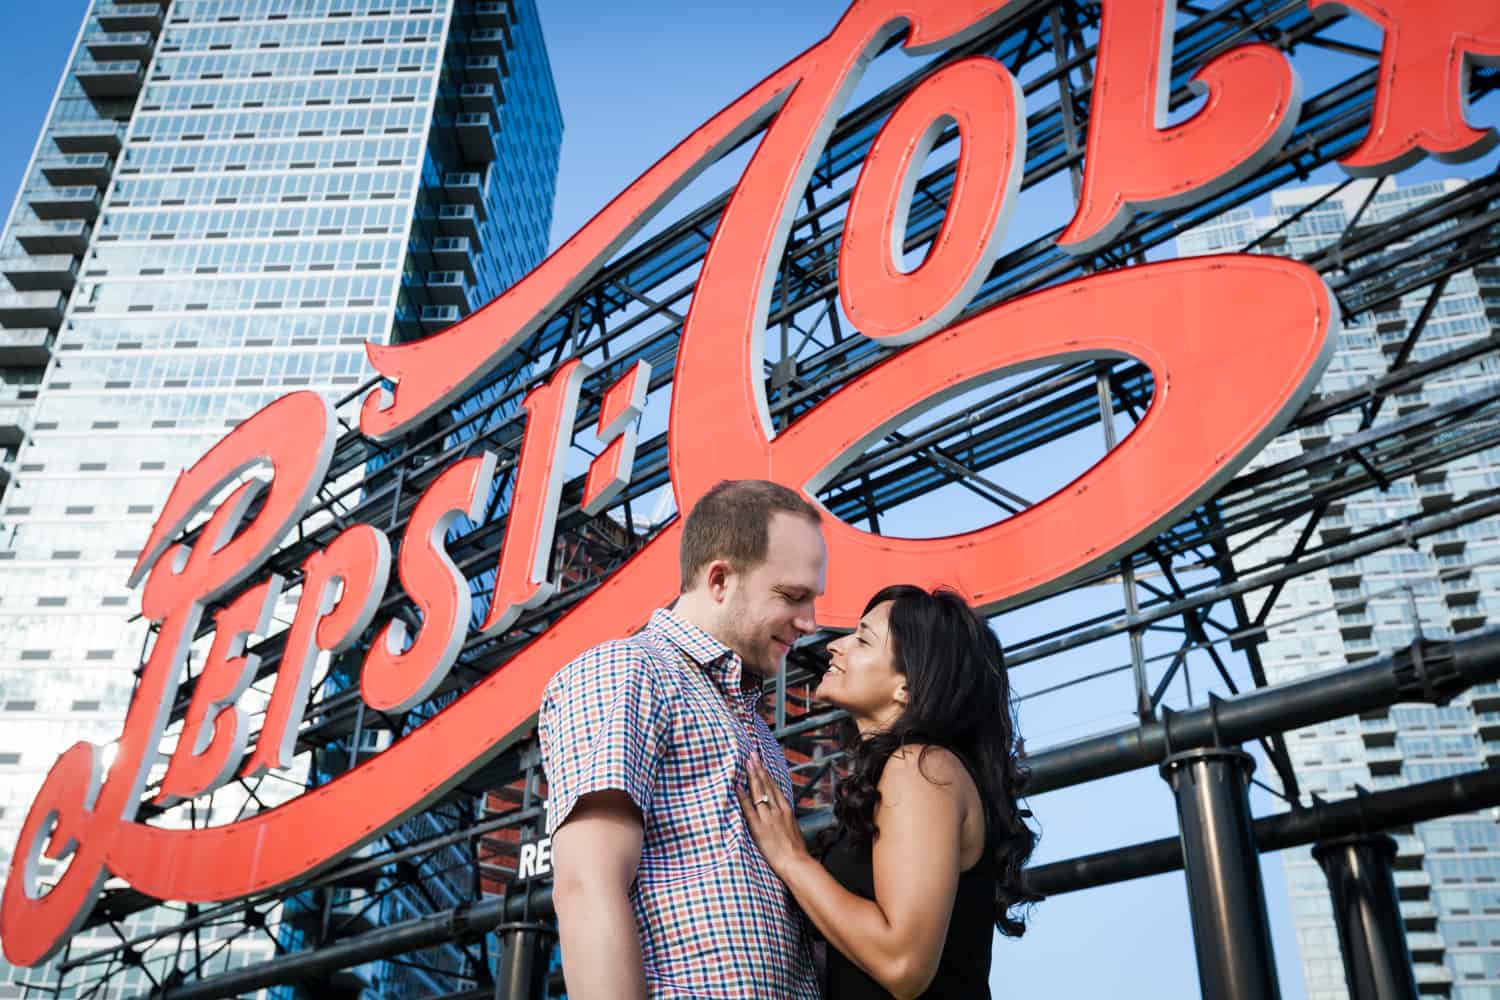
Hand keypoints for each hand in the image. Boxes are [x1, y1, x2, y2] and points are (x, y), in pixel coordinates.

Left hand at [736, 756, 810, 874]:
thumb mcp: (793, 829)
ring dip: (752, 776)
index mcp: (786, 809)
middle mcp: (778, 809)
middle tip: (752, 755)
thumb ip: (785, 819)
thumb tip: (781, 815)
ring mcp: (768, 817)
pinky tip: (738, 788)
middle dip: (759, 769)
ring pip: (759, 792)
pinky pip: (749, 809)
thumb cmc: (796, 851)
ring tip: (746, 763)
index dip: (767, 775)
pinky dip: (743, 797)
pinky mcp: (759, 827)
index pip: (775, 787)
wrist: (796, 862)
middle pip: (767, 785)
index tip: (761, 764)